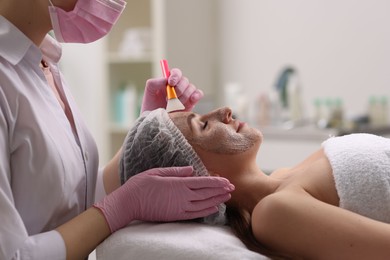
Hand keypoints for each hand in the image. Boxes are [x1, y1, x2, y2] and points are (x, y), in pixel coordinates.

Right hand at [94, 166, 233, 232]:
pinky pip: (195, 214)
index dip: (216, 182)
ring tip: (227, 197)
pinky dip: (206, 211)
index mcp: (178, 183)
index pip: (203, 182)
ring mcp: (179, 207)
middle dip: (221, 190)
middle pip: (206, 193)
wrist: (128, 203)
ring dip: (217, 200)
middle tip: (232, 188)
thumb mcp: (157, 172)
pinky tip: (214, 208)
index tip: (227, 181)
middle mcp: (182, 196)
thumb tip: (192, 169)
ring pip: (203, 204)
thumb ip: (176, 171)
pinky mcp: (175, 215)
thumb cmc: (141, 185)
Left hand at [141, 68, 203, 112]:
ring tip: (174, 105)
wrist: (156, 124)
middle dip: (178, 89)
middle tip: (170, 99)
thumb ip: (154, 83)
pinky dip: (196, 95)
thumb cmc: (150, 108)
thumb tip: (166, 80)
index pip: (176, 73)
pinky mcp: (191, 104)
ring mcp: (186, 95)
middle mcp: (178, 87)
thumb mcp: (149, 93)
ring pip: (191, 88)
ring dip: (183, 96)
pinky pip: (198, 94)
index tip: (170, 83)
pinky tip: (191, 100)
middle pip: (185, 81)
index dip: (175, 76)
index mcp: (169, 82)